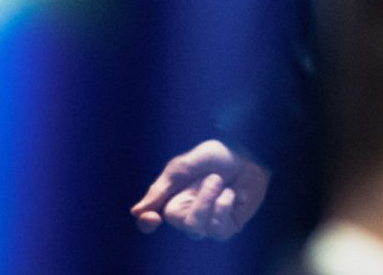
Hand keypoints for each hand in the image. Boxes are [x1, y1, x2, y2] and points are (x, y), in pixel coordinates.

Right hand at [130, 140, 269, 241]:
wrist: (246, 153)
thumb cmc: (214, 155)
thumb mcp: (182, 166)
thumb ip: (160, 189)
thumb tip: (135, 212)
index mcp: (172, 199)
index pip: (150, 222)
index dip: (147, 223)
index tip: (152, 218)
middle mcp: (188, 214)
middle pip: (183, 225)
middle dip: (199, 202)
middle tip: (213, 178)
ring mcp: (208, 223)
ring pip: (200, 229)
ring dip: (212, 200)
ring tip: (222, 181)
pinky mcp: (227, 227)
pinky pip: (219, 229)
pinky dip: (225, 206)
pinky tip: (231, 194)